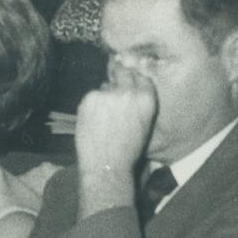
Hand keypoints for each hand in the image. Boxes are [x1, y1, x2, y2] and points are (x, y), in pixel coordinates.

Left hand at [75, 62, 157, 177]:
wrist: (107, 165)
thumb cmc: (127, 149)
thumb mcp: (145, 123)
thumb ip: (139, 101)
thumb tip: (127, 84)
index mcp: (146, 98)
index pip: (141, 75)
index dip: (133, 78)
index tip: (128, 81)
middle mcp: (129, 92)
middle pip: (123, 72)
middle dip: (118, 75)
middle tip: (112, 91)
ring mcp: (108, 93)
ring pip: (105, 86)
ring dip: (104, 96)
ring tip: (104, 119)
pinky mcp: (91, 97)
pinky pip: (92, 96)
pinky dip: (91, 105)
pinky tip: (94, 121)